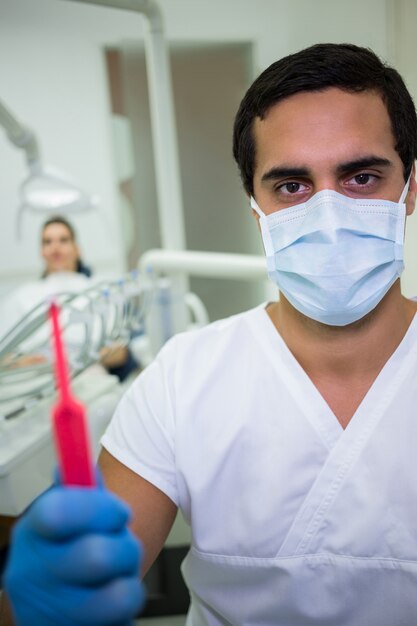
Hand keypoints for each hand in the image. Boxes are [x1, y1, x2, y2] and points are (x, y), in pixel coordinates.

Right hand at [3, 479, 144, 624]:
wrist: (45, 609)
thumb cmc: (59, 555)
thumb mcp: (60, 520)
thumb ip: (78, 490)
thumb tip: (79, 459)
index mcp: (34, 533)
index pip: (59, 512)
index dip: (100, 508)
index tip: (119, 511)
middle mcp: (36, 575)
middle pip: (98, 556)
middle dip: (126, 546)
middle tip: (123, 545)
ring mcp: (54, 613)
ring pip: (119, 595)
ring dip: (130, 580)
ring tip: (119, 576)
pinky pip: (122, 621)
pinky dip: (127, 609)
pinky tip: (111, 599)